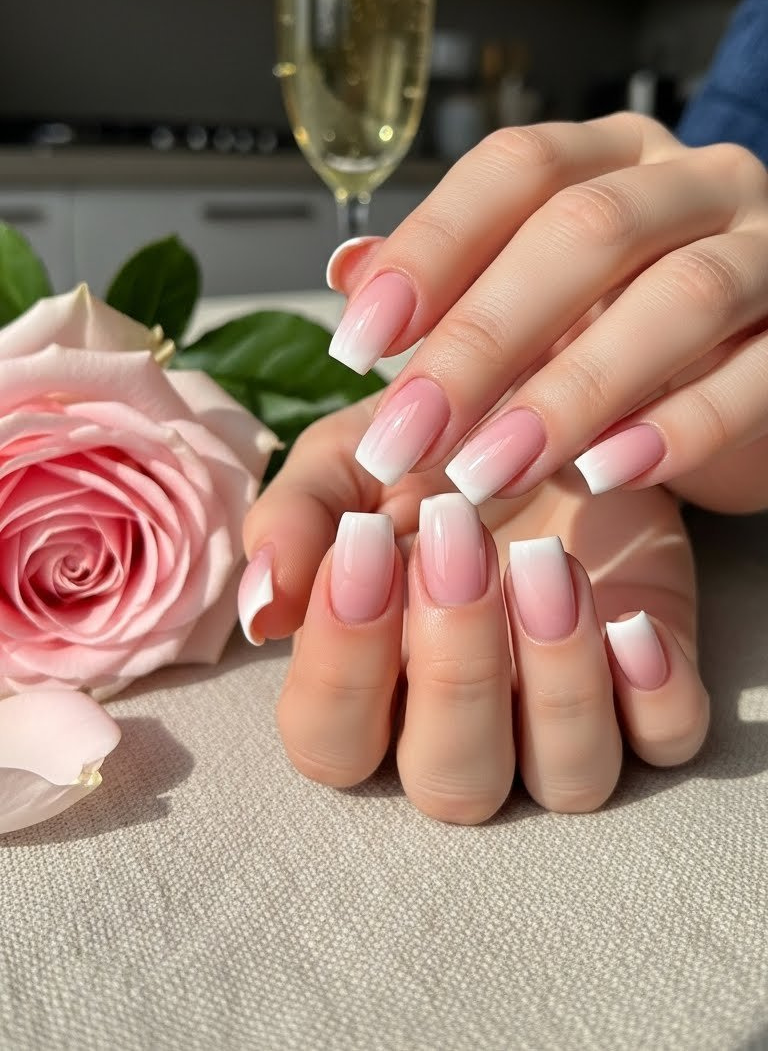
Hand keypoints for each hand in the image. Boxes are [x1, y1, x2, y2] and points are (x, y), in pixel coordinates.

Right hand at [241, 400, 707, 821]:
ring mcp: (565, 717)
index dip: (340, 666)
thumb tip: (262, 609)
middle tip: (458, 538)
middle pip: (451, 779)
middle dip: (455, 668)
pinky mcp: (654, 688)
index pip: (332, 740)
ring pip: (565, 778)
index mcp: (373, 686)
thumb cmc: (427, 446)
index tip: (362, 546)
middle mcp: (466, 725)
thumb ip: (292, 525)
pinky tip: (630, 618)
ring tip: (549, 562)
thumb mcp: (345, 460)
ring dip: (556, 680)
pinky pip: (666, 739)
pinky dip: (654, 694)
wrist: (538, 400)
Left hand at [326, 114, 767, 513]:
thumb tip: (350, 270)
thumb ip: (452, 285)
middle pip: (585, 228)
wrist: (758, 380)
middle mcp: (695, 182)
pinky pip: (758, 373)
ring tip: (491, 469)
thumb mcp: (537, 302)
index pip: (517, 167)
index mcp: (613, 156)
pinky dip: (681, 426)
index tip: (359, 341)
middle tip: (408, 434)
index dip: (433, 247)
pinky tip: (609, 473)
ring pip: (679, 297)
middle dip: (483, 338)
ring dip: (572, 391)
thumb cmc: (630, 333)